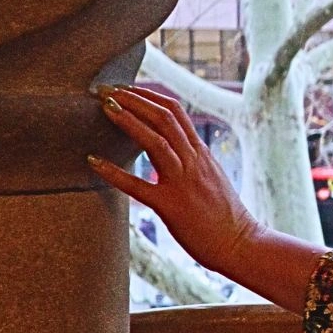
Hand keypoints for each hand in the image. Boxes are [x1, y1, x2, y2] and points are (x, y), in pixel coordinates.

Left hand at [89, 85, 258, 277]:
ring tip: (104, 106)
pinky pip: (137, 186)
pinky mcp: (171, 206)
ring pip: (155, 140)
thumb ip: (192, 162)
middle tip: (106, 90)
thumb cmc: (225, 216)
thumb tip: (173, 152)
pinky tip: (93, 161)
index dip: (148, 95)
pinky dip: (113, 172)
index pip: (175, 111)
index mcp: (201, 153)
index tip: (126, 88)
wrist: (240, 243)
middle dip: (134, 99)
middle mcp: (193, 161)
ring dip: (128, 120)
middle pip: (164, 117)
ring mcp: (183, 182)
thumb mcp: (211, 178)